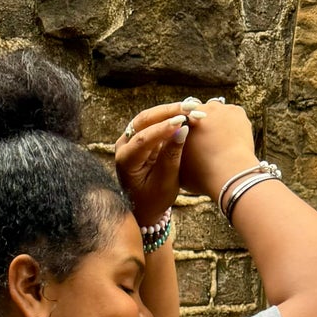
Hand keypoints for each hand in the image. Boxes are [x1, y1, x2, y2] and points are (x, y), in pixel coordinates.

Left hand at [114, 99, 202, 226]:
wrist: (145, 208)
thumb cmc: (154, 200)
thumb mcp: (165, 183)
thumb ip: (172, 156)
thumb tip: (182, 129)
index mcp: (125, 161)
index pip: (143, 139)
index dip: (163, 128)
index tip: (183, 120)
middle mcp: (124, 145)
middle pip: (144, 120)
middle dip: (168, 112)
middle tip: (191, 108)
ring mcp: (131, 139)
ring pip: (149, 118)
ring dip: (171, 111)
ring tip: (192, 108)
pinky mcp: (141, 138)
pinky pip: (154, 122)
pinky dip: (170, 117)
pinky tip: (187, 114)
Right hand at [176, 98, 257, 204]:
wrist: (229, 175)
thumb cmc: (202, 176)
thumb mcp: (178, 168)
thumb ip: (173, 152)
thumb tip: (172, 148)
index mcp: (183, 119)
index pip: (182, 117)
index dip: (185, 129)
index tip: (190, 140)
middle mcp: (200, 107)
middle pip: (200, 111)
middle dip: (202, 122)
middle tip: (206, 142)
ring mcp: (220, 108)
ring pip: (218, 111)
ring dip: (217, 121)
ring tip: (220, 141)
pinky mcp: (237, 111)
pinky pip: (233, 114)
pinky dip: (232, 123)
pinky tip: (231, 139)